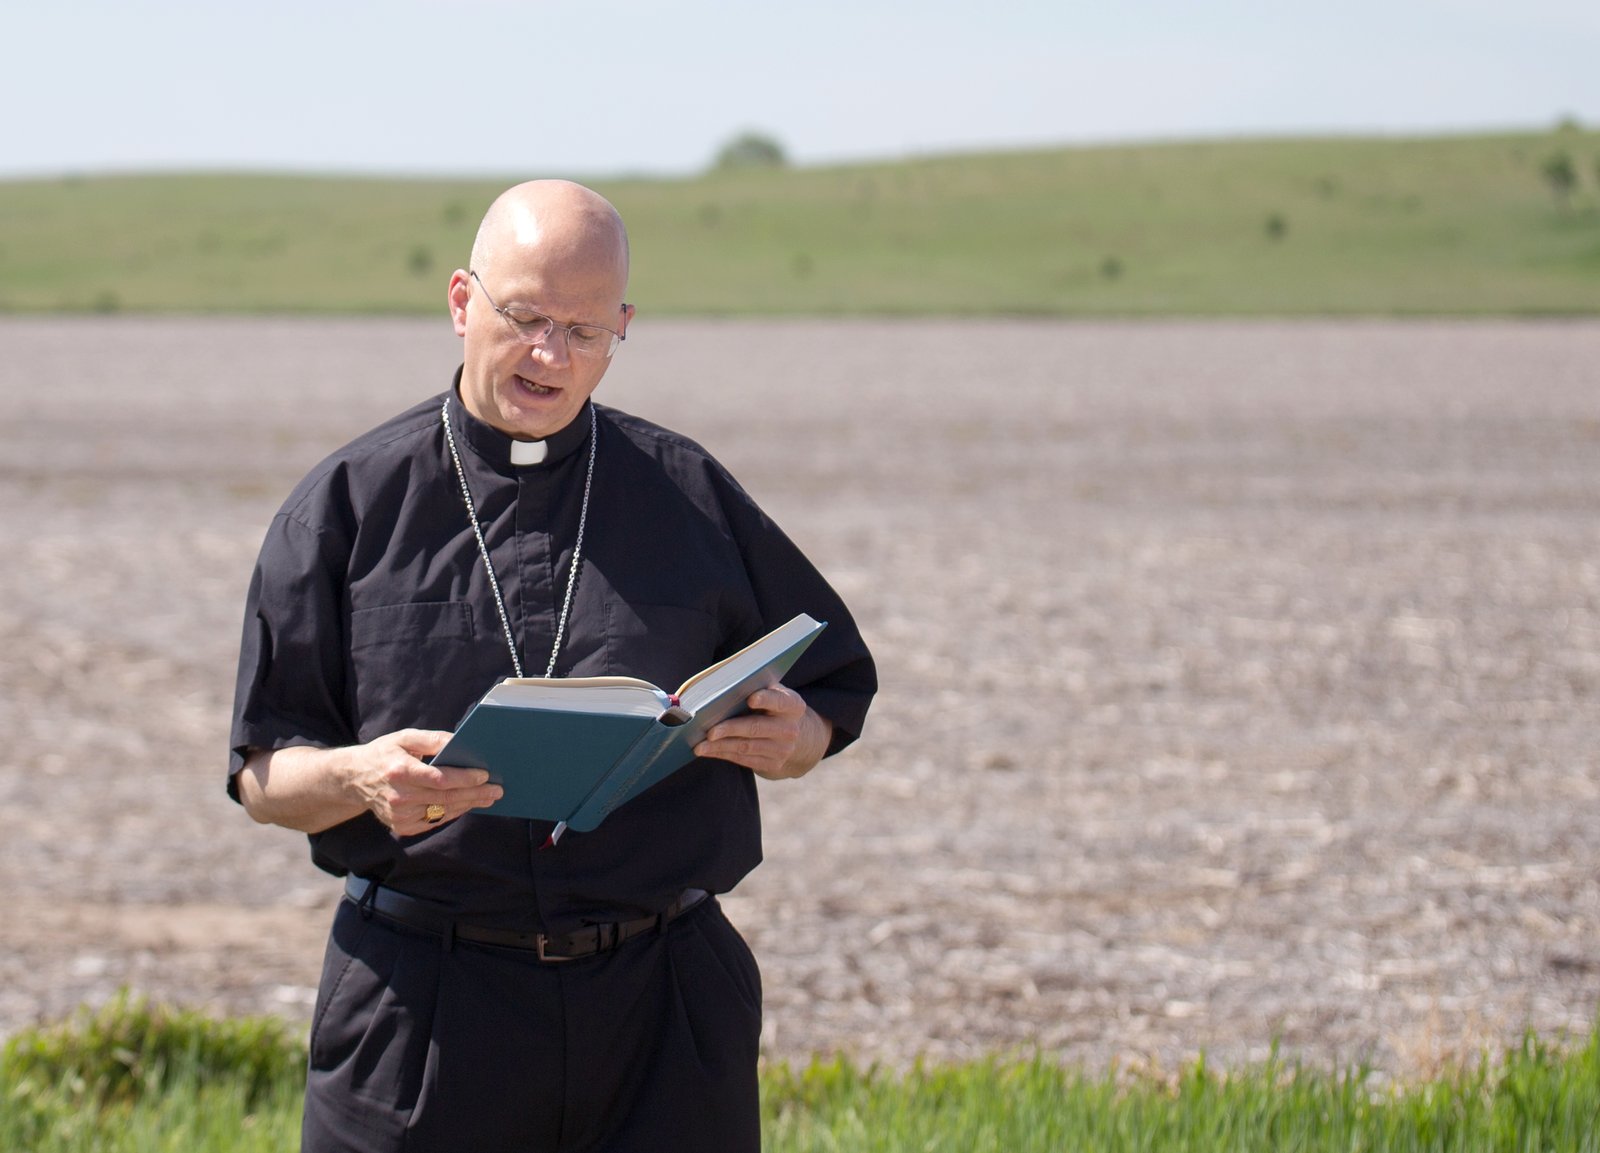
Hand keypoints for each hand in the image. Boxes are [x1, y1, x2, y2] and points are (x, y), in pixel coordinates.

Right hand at [346, 729, 504, 836]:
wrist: (354, 779)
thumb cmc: (384, 753)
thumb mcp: (404, 738)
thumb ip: (432, 739)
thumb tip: (459, 742)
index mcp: (399, 771)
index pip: (439, 779)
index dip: (464, 778)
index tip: (485, 774)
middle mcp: (399, 797)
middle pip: (445, 798)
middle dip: (475, 794)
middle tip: (497, 790)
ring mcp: (399, 815)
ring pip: (443, 811)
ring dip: (468, 804)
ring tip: (488, 797)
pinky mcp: (401, 827)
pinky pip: (434, 820)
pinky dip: (452, 812)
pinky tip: (467, 804)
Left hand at [694, 685, 832, 780]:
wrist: (798, 738)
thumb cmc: (774, 708)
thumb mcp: (774, 694)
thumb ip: (757, 688)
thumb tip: (723, 688)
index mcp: (793, 706)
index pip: (780, 701)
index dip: (766, 699)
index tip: (750, 699)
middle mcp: (790, 729)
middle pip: (757, 727)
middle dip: (731, 729)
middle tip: (710, 731)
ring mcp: (782, 750)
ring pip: (746, 747)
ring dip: (720, 746)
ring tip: (699, 745)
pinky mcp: (772, 764)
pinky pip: (743, 760)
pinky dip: (722, 754)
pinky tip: (707, 751)